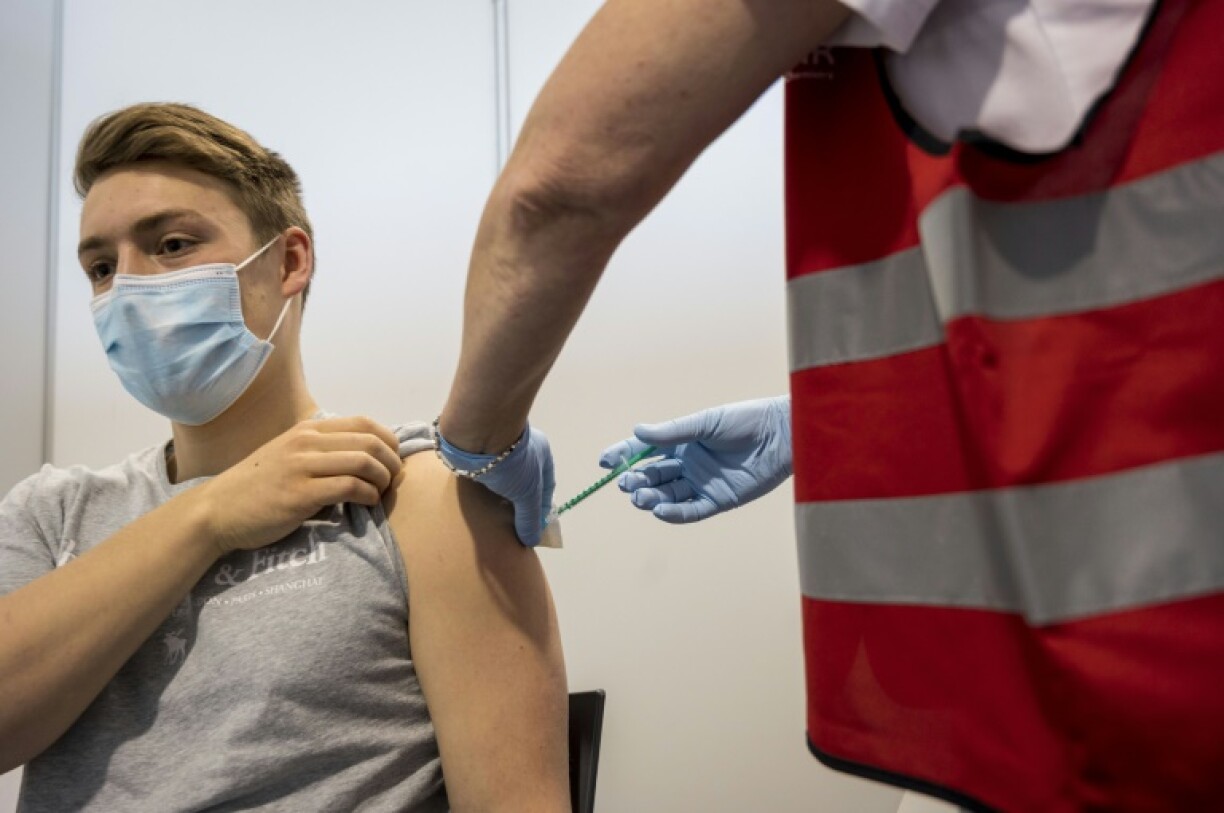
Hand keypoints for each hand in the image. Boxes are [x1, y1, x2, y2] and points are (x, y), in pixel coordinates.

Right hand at [199, 416, 403, 553]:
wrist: (217, 510)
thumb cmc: (258, 486)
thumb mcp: (289, 455)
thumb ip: (321, 451)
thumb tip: (365, 456)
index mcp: (307, 430)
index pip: (364, 423)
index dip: (389, 441)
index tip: (392, 460)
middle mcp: (306, 442)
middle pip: (370, 442)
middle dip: (391, 462)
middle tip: (392, 481)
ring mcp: (302, 466)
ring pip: (364, 462)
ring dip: (382, 480)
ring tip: (379, 494)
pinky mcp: (300, 494)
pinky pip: (349, 487)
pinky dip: (367, 496)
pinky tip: (366, 504)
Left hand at [434, 423, 554, 546]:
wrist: (478, 434)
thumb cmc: (513, 462)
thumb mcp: (527, 494)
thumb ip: (529, 518)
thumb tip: (532, 540)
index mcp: (542, 453)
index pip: (546, 486)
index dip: (541, 509)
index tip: (534, 528)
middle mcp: (523, 448)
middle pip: (524, 482)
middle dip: (519, 504)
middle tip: (513, 525)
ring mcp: (499, 448)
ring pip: (504, 478)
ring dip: (500, 496)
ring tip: (494, 516)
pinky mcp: (479, 450)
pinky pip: (486, 474)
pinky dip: (486, 488)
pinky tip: (480, 500)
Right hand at [598, 396, 791, 522]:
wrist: (782, 435)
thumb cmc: (746, 421)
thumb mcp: (706, 422)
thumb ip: (672, 431)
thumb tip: (637, 431)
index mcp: (682, 441)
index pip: (645, 450)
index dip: (623, 456)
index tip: (604, 462)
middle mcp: (689, 464)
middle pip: (653, 476)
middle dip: (636, 480)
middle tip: (625, 483)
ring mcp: (702, 483)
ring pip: (668, 494)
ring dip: (651, 497)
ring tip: (638, 497)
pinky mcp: (718, 500)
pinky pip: (691, 510)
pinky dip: (674, 512)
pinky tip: (659, 510)